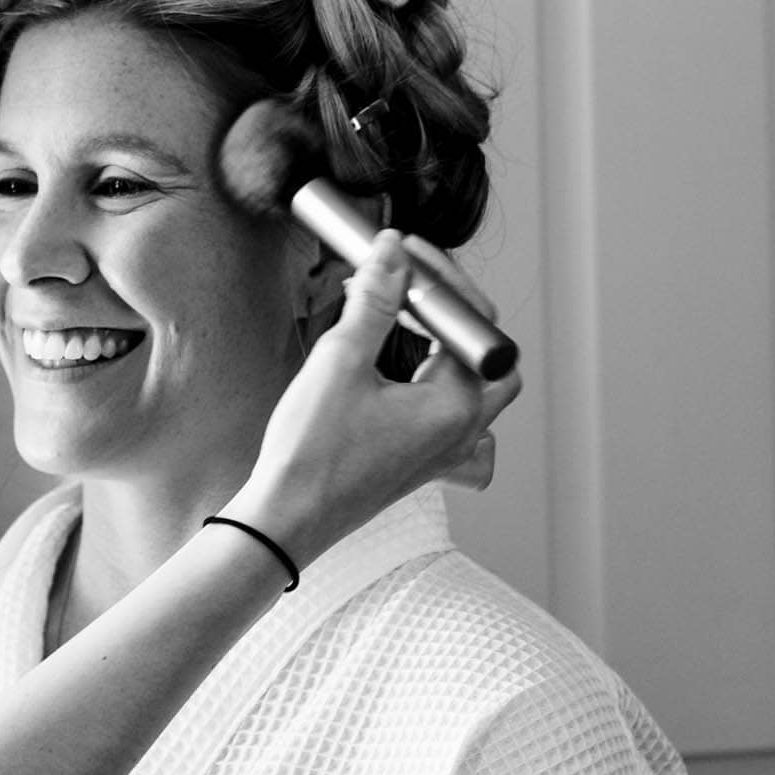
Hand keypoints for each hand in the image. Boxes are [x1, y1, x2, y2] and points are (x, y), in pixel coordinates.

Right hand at [235, 231, 521, 568]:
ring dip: (450, 349)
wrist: (286, 520)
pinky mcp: (422, 463)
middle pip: (489, 356)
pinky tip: (401, 373)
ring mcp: (444, 452)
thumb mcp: (340, 362)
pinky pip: (455, 417)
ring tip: (403, 323)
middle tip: (412, 289)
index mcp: (454, 406)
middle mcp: (461, 431)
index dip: (438, 277)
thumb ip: (374, 301)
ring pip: (478, 388)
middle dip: (455, 314)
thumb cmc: (311, 455)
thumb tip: (393, 254)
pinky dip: (438, 384)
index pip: (469, 321)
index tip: (401, 253)